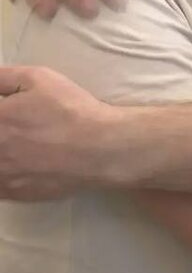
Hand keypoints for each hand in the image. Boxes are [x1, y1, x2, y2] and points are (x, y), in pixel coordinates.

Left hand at [0, 66, 114, 199]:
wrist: (99, 149)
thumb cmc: (69, 109)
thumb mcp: (36, 78)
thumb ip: (2, 77)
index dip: (0, 114)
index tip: (6, 115)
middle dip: (2, 132)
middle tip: (17, 129)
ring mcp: (1, 175)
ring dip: (2, 154)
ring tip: (17, 147)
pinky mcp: (13, 194)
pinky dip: (2, 175)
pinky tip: (14, 165)